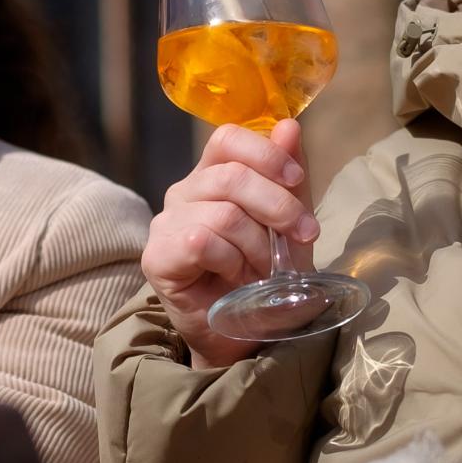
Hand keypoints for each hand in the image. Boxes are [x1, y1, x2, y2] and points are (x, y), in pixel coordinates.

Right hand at [142, 120, 318, 368]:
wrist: (247, 337)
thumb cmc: (266, 277)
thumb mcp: (289, 225)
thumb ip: (289, 176)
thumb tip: (290, 125)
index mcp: (214, 175)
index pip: (228, 138)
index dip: (264, 152)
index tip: (297, 179)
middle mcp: (185, 191)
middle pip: (231, 176)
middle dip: (278, 206)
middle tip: (304, 235)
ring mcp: (167, 223)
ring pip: (222, 214)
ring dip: (257, 247)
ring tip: (263, 271)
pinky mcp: (156, 256)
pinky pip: (200, 242)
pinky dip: (230, 263)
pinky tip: (234, 280)